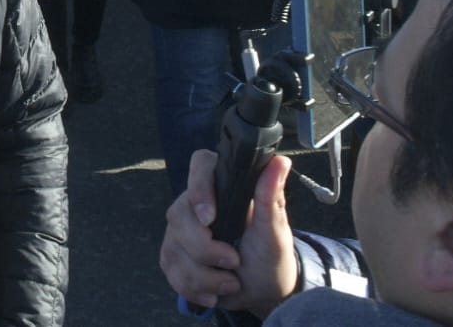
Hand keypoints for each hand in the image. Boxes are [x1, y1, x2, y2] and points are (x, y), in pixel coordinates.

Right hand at [160, 149, 296, 314]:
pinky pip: (171, 271)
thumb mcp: (274, 230)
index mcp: (223, 186)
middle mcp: (195, 202)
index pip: (201, 165)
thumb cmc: (270, 255)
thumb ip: (270, 197)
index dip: (199, 187)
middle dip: (206, 250)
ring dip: (205, 277)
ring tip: (231, 281)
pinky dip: (195, 288)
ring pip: (174, 248)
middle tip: (234, 261)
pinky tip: (214, 291)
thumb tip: (281, 161)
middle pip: (180, 215)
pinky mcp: (172, 254)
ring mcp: (179, 229)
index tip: (210, 218)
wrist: (262, 291)